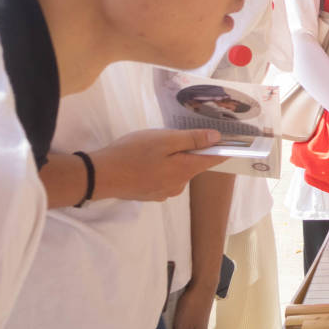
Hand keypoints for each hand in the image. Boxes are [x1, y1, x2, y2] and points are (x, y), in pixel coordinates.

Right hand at [90, 129, 227, 201]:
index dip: (222, 148)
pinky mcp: (150, 194)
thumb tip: (217, 138)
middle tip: (172, 134)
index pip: (213, 160)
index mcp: (185, 170)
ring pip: (177, 170)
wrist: (99, 176)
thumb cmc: (132, 153)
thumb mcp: (164, 139)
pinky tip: (145, 160)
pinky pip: (164, 177)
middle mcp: (178, 185)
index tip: (230, 138)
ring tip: (153, 146)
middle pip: (194, 164)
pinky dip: (160, 167)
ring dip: (172, 158)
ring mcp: (163, 192)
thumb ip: (192, 140)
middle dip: (189, 149)